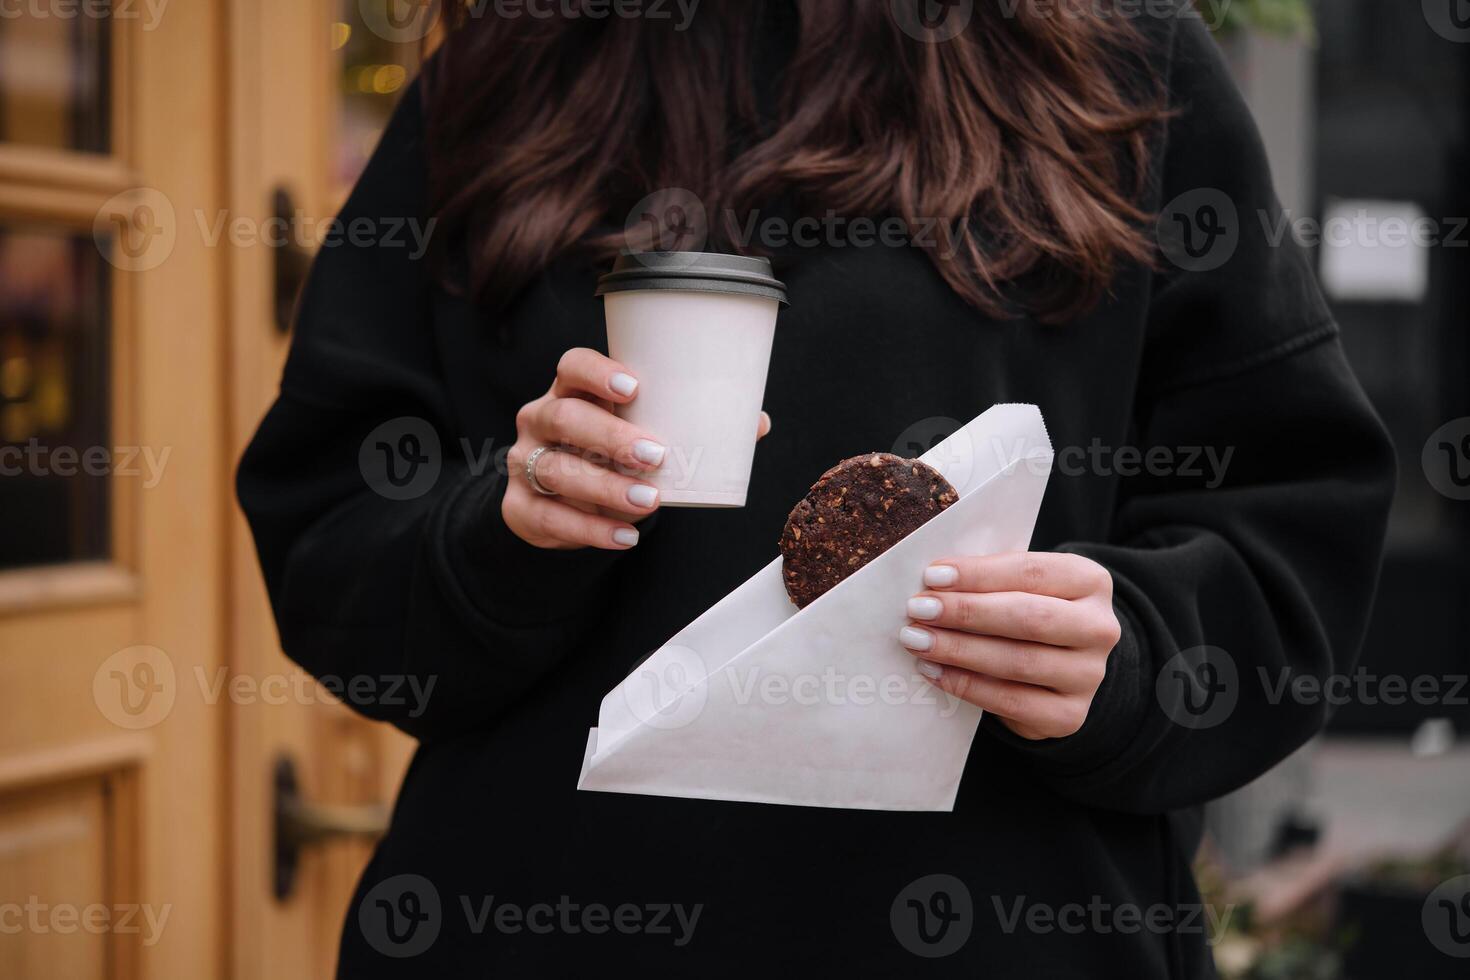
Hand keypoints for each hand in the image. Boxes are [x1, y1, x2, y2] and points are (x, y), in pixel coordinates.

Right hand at [503, 347, 769, 549]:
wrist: (558, 503)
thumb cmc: (607, 455)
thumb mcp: (638, 434)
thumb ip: (688, 425)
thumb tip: (756, 423)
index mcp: (570, 391)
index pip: (571, 366)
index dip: (597, 371)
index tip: (634, 386)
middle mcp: (540, 420)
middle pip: (564, 417)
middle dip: (610, 436)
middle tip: (656, 456)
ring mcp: (525, 464)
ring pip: (557, 470)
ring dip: (605, 488)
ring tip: (648, 503)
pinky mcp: (520, 507)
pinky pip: (550, 517)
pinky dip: (590, 530)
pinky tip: (625, 535)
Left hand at [898, 552, 1120, 739]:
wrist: (1064, 666)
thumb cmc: (1030, 611)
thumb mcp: (1022, 584)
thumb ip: (989, 579)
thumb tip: (934, 581)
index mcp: (1090, 581)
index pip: (1031, 572)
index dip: (979, 574)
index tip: (932, 575)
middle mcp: (1099, 628)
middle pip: (1028, 618)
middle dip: (966, 613)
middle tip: (919, 609)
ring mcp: (1088, 674)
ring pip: (1018, 662)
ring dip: (959, 650)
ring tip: (917, 640)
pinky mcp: (1070, 714)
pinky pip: (1011, 702)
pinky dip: (966, 686)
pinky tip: (933, 670)